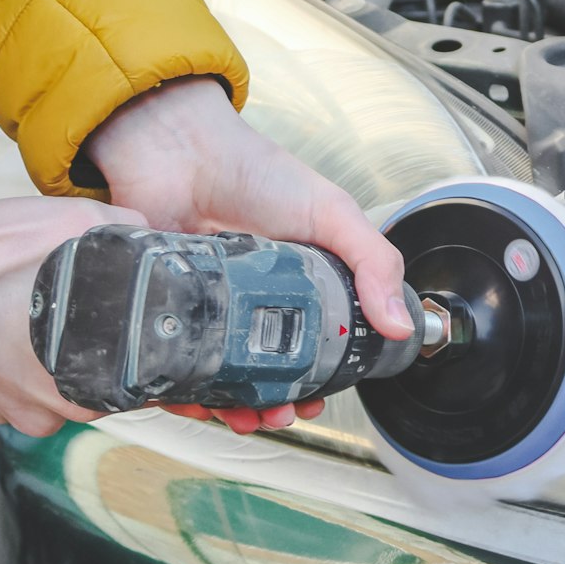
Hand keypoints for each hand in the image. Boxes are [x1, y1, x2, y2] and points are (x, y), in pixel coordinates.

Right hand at [0, 194, 146, 435]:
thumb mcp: (67, 222)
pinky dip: (7, 348)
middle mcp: (40, 414)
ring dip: (45, 345)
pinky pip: (5, 376)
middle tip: (79, 297)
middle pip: (90, 380)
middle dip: (91, 339)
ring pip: (44, 378)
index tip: (137, 317)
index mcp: (76, 389)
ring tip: (29, 299)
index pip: (134, 382)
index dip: (141, 345)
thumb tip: (152, 233)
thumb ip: (120, 230)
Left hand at [85, 77, 411, 434]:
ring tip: (245, 416)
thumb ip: (372, 262)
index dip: (317, 381)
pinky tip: (198, 401)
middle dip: (274, 404)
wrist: (181, 147)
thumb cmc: (254, 170)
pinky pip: (173, 362)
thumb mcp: (330, 212)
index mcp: (294, 286)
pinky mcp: (164, 309)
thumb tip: (400, 325)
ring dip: (233, 407)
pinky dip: (184, 391)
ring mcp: (205, 309)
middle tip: (281, 415)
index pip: (311, 347)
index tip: (319, 401)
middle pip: (262, 372)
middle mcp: (248, 303)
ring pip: (218, 377)